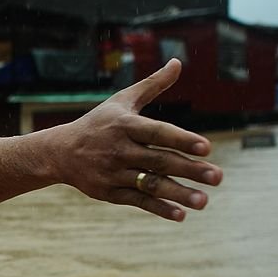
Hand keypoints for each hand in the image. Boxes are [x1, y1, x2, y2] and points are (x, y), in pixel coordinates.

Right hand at [46, 59, 222, 220]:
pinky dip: (158, 208)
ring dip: (177, 193)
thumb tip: (178, 62)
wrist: (59, 152)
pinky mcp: (107, 192)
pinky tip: (180, 214)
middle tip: (218, 177)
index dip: (181, 140)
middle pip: (159, 161)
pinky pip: (136, 201)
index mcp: (124, 125)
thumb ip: (152, 84)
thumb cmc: (98, 123)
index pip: (157, 133)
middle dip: (189, 170)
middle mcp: (118, 149)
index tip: (206, 148)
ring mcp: (112, 172)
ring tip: (203, 201)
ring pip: (149, 184)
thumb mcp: (121, 101)